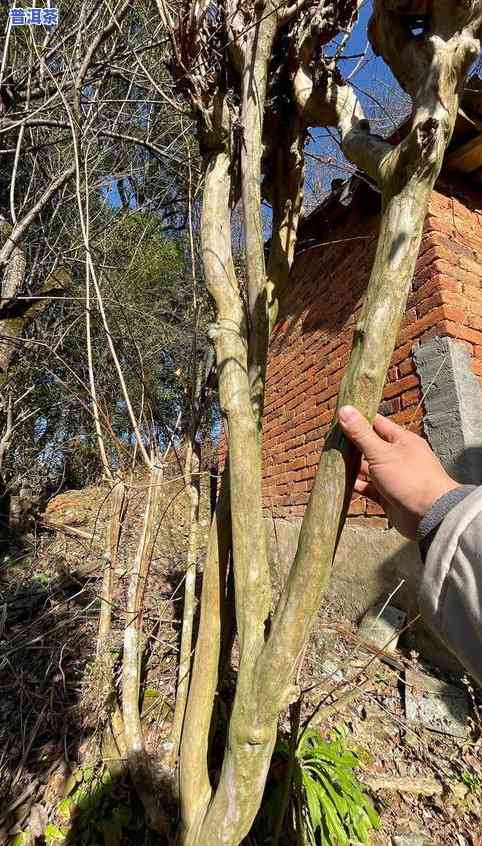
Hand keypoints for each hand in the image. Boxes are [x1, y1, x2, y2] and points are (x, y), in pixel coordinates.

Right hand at [338, 405, 459, 539]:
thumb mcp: (381, 453)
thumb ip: (361, 434)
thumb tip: (344, 409)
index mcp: (401, 440)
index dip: (357, 420)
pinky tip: (340, 483)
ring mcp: (393, 477)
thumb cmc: (409, 478)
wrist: (429, 516)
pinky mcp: (388, 495)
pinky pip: (368, 488)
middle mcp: (397, 456)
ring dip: (351, 466)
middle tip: (328, 442)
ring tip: (329, 461)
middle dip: (351, 445)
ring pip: (367, 468)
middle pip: (369, 446)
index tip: (337, 418)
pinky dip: (356, 485)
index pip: (376, 423)